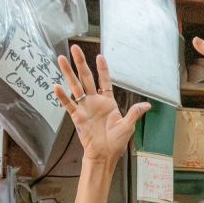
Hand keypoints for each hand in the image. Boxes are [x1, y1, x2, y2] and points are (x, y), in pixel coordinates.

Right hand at [53, 47, 150, 164]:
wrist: (104, 155)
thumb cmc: (116, 142)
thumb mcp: (128, 126)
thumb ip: (134, 113)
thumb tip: (147, 104)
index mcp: (108, 102)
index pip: (104, 81)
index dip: (102, 69)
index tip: (100, 56)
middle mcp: (94, 102)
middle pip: (86, 78)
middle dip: (81, 63)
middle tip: (74, 47)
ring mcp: (85, 108)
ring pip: (75, 86)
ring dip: (68, 73)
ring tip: (61, 59)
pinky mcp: (77, 117)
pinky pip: (69, 104)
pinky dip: (62, 96)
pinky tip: (56, 86)